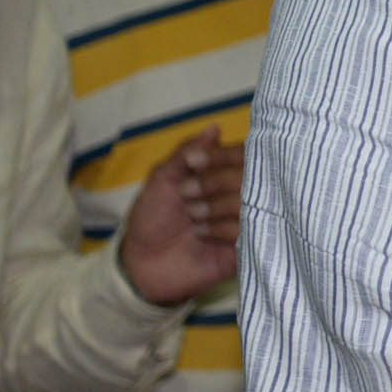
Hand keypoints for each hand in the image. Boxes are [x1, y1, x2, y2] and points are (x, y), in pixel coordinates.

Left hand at [118, 127, 243, 305]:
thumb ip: (187, 152)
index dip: (220, 156)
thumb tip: (214, 128)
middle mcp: (240, 194)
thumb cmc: (152, 218)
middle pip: (249, 175)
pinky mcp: (246, 247)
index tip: (193, 164)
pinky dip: (222, 228)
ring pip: (249, 201)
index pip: (242, 154)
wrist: (142, 263)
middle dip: (214, 182)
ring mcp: (246, 221)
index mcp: (224, 175)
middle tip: (186, 194)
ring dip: (215, 206)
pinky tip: (202, 234)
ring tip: (192, 217)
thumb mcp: (162, 179)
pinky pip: (249, 230)